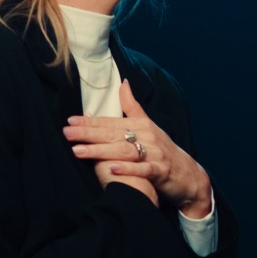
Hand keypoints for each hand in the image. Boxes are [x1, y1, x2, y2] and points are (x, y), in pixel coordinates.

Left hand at [65, 81, 212, 214]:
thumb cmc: (164, 150)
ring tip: (78, 151)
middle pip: (114, 134)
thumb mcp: (149, 126)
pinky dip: (127, 169)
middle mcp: (148, 137)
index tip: (70, 121)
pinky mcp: (161, 172)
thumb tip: (123, 82)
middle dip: (89, 133)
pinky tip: (110, 168)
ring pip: (124, 151)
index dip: (90, 121)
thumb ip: (133, 106)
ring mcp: (155, 154)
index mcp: (142, 125)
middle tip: (67, 133)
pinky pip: (143, 170)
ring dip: (101, 150)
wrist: (189, 175)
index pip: (111, 122)